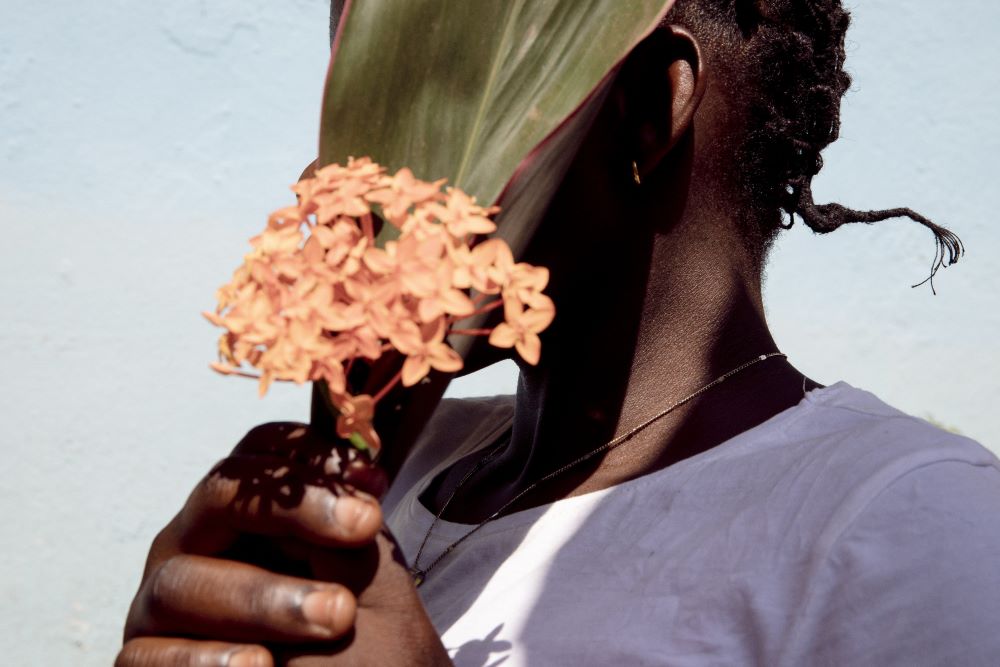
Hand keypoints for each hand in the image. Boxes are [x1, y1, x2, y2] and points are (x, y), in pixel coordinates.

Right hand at [116, 422, 447, 665]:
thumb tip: (353, 482)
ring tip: (336, 616)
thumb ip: (354, 534)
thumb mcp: (371, 585)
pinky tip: (261, 664)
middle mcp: (198, 546)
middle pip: (218, 496)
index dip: (313, 456)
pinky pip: (149, 655)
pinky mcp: (144, 661)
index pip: (261, 453)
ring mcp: (162, 605)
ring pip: (184, 580)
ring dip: (263, 596)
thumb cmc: (365, 649)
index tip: (374, 480)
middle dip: (294, 509)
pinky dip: (205, 660)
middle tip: (362, 527)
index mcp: (249, 516)